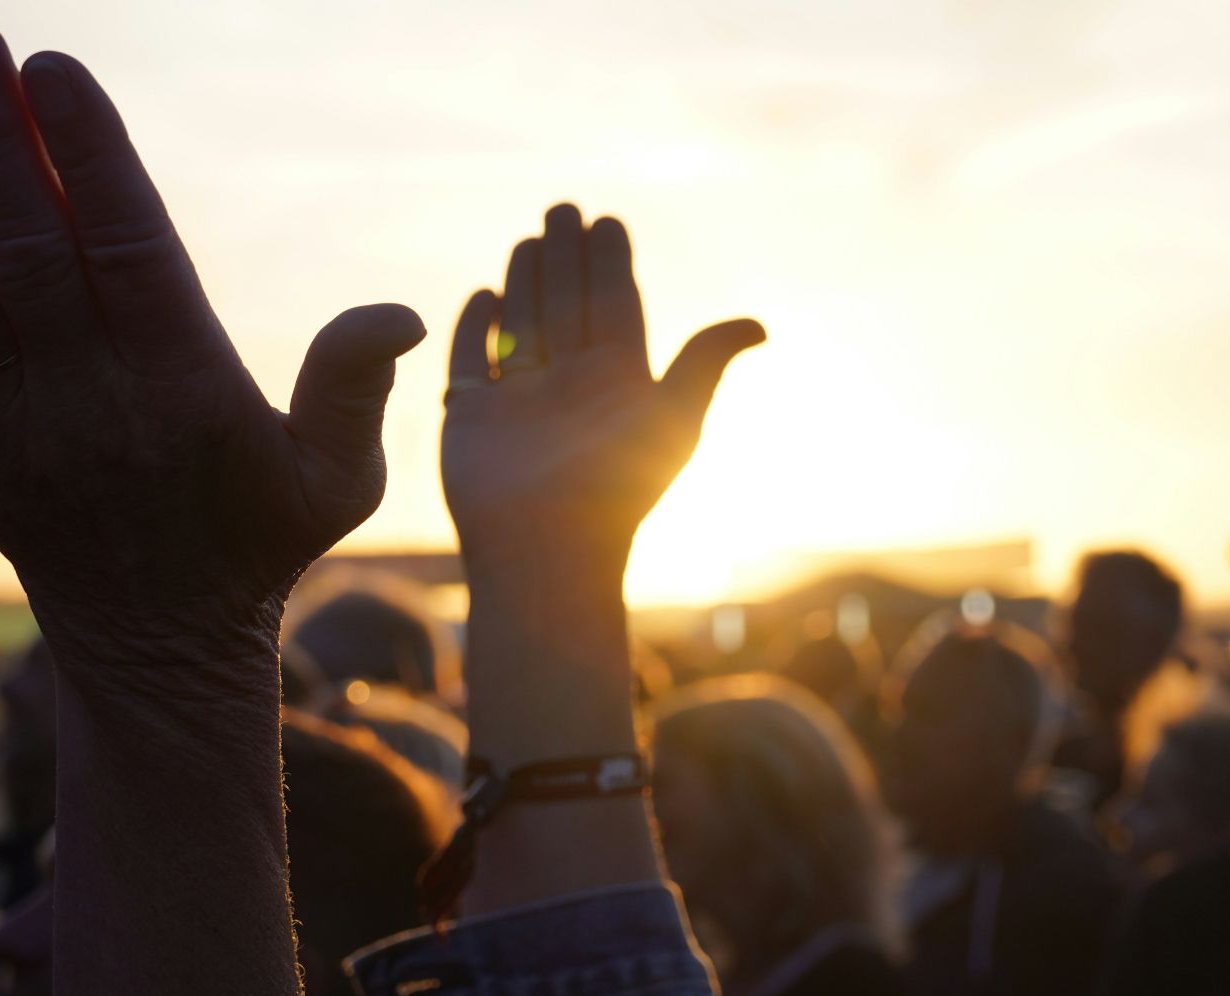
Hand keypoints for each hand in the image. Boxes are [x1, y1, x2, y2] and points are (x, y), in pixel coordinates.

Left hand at [0, 22, 424, 655]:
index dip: (88, 156)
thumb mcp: (334, 479)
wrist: (154, 645)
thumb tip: (399, 312)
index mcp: (182, 390)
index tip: (54, 69)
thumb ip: (354, 388)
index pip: (126, 250)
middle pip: (27, 248)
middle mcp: (84, 399)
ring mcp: (7, 422)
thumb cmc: (254, 540)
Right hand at [441, 204, 762, 574]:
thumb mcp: (673, 419)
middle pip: (566, 306)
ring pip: (522, 326)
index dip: (611, 265)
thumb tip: (759, 325)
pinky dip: (473, 329)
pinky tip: (482, 296)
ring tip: (530, 240)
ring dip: (524, 281)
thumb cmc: (616, 490)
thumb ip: (706, 362)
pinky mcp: (470, 418)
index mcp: (618, 382)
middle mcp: (569, 387)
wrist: (546, 551)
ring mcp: (518, 401)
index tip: (608, 222)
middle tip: (563, 208)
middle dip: (565, 258)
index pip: (614, 307)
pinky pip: (471, 363)